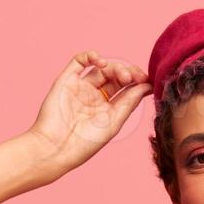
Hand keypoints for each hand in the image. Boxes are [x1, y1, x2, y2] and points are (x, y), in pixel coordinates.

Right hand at [27, 50, 151, 169]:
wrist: (55, 148)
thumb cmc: (84, 143)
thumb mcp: (114, 122)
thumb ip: (129, 102)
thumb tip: (148, 86)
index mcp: (107, 109)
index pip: (126, 89)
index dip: (138, 82)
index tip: (147, 81)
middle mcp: (94, 97)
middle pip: (115, 76)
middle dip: (127, 73)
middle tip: (132, 78)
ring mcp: (80, 88)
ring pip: (101, 68)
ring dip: (114, 67)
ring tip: (121, 75)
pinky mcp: (65, 81)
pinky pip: (78, 62)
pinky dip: (90, 56)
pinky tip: (101, 61)